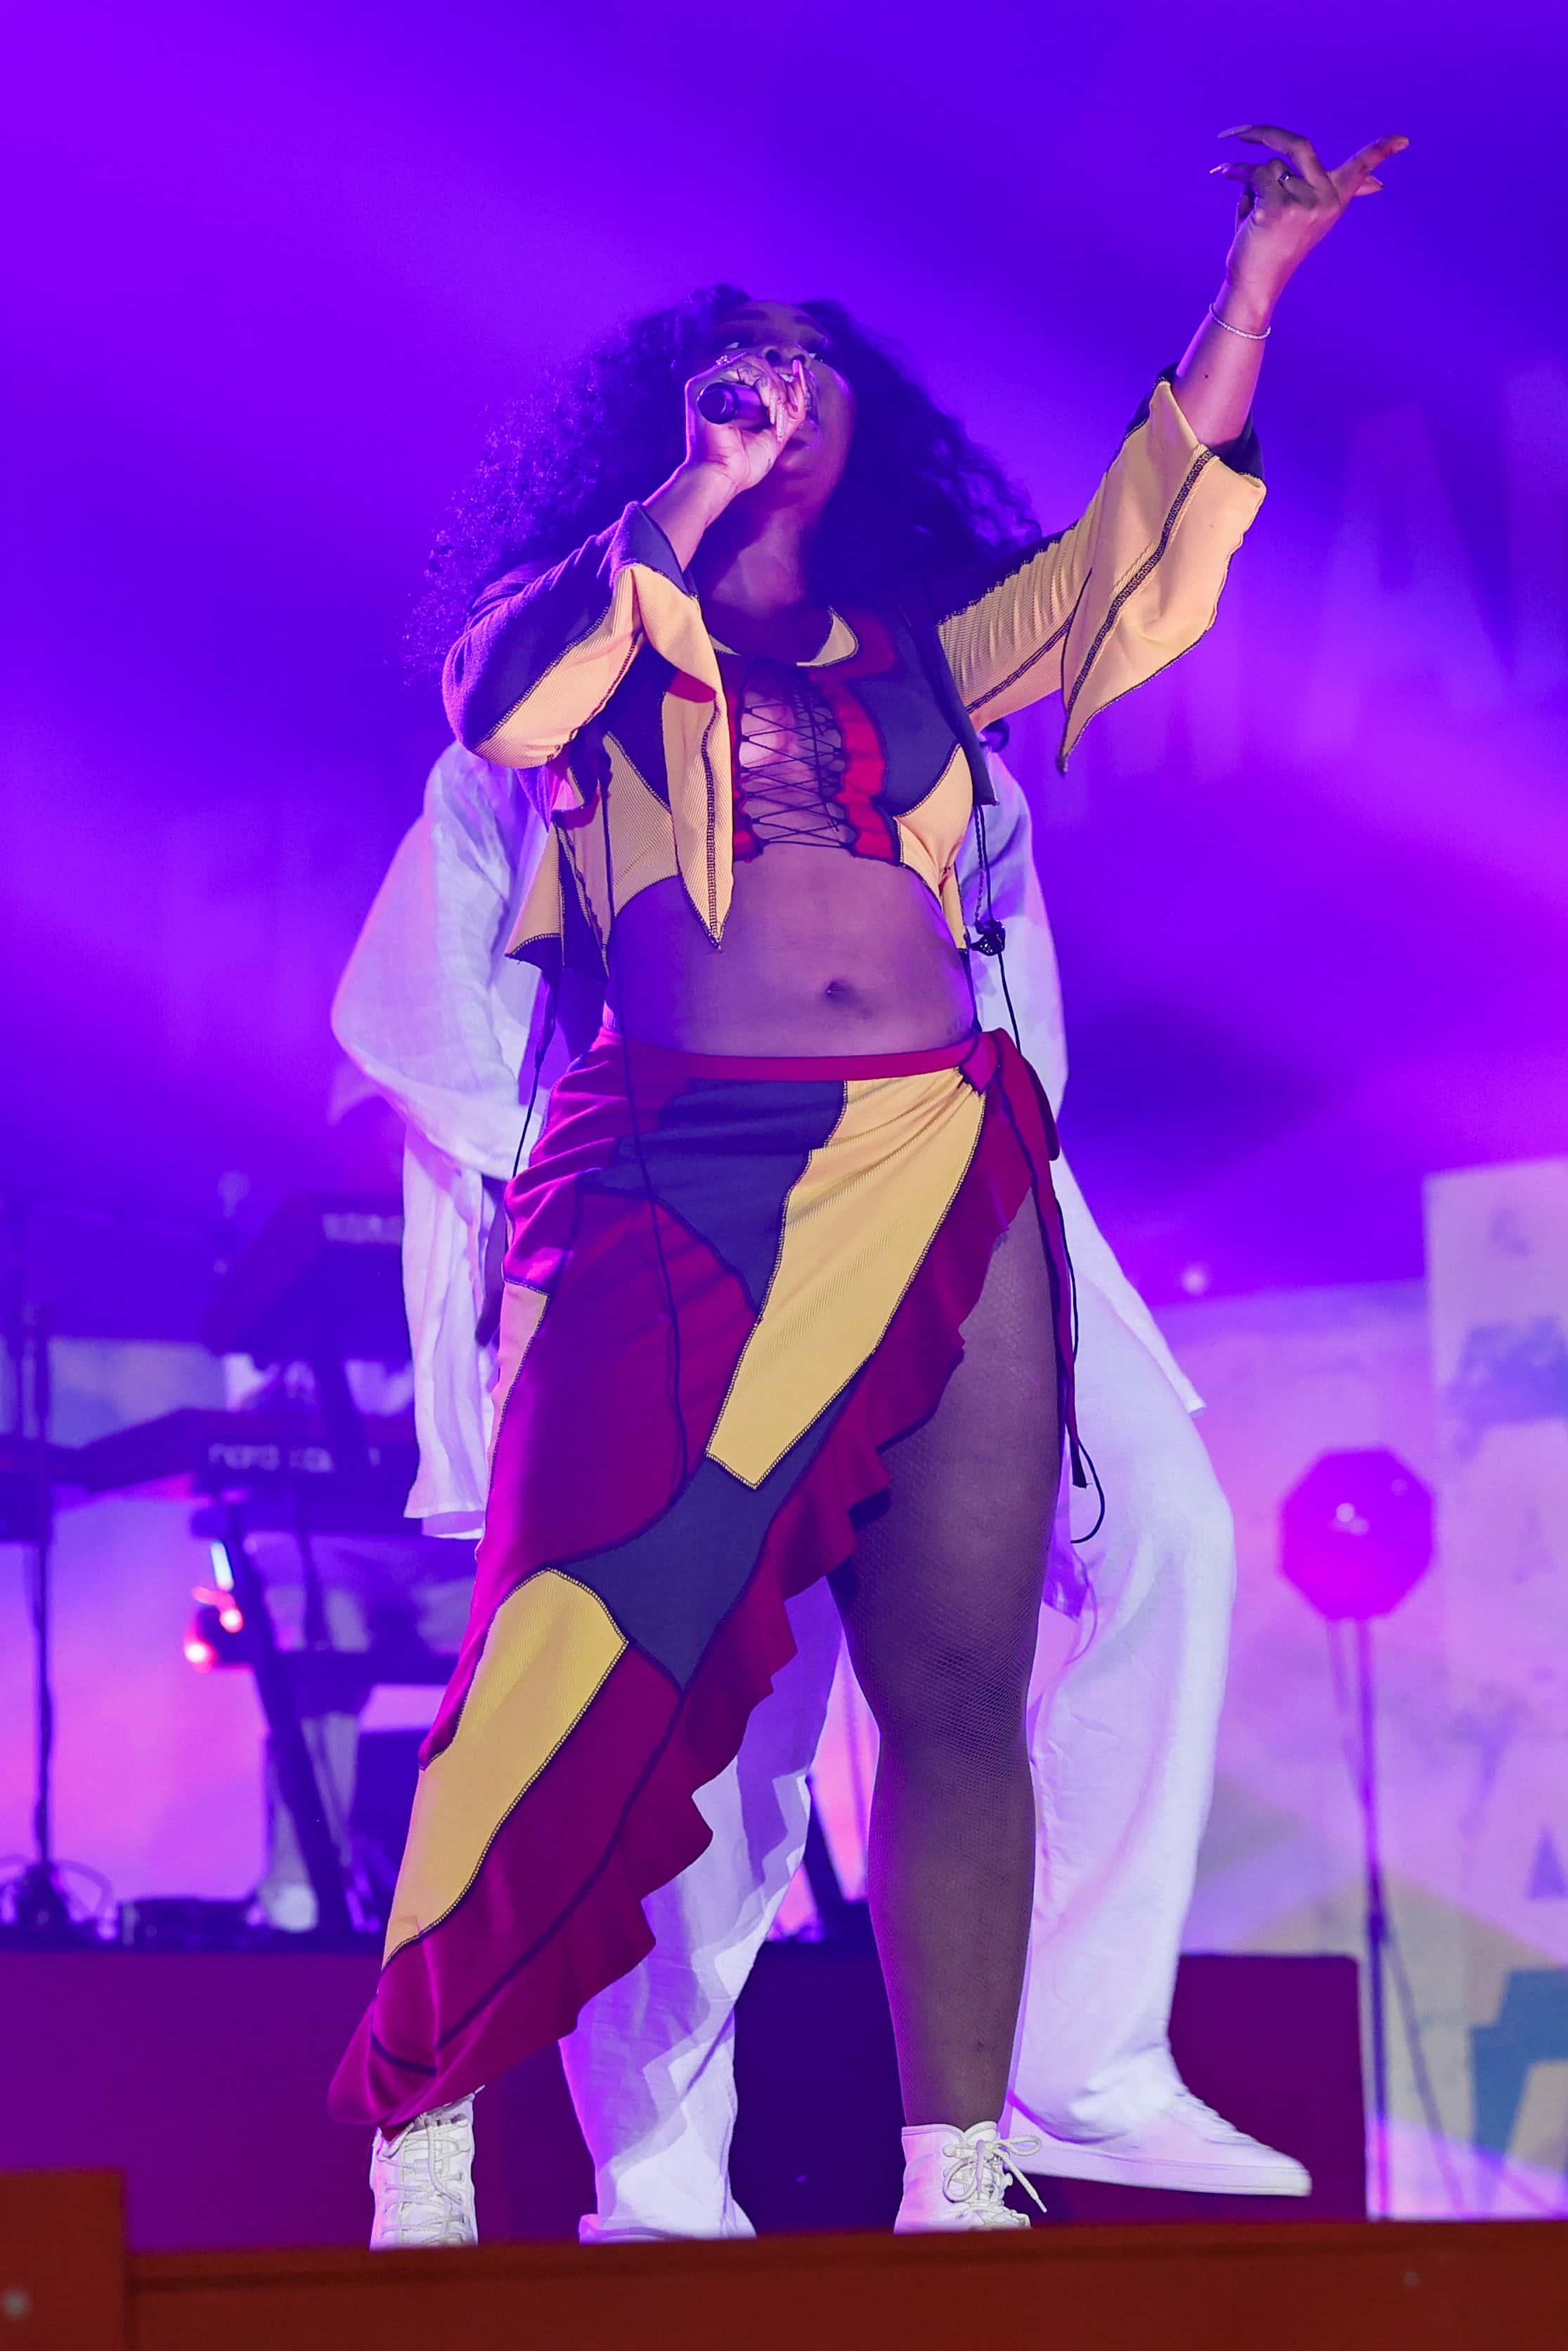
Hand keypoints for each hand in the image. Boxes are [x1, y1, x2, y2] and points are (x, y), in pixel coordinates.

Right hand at [680, 350, 810, 501]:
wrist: (723, 479)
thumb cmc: (743, 464)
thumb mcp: (776, 433)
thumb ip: (791, 409)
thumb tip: (800, 378)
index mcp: (732, 395)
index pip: (761, 373)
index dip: (781, 386)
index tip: (791, 409)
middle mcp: (719, 386)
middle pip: (758, 364)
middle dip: (779, 387)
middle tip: (781, 415)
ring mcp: (710, 385)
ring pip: (752, 364)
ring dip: (772, 387)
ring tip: (774, 414)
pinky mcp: (705, 387)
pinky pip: (741, 369)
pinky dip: (761, 384)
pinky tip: (767, 407)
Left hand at [1213, 125, 1408, 319]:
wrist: (1255, 284)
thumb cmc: (1275, 247)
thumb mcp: (1306, 216)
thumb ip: (1326, 190)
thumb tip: (1376, 182)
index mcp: (1335, 199)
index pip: (1361, 168)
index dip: (1381, 151)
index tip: (1405, 140)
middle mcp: (1325, 200)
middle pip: (1299, 144)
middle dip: (1264, 133)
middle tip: (1237, 133)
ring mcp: (1303, 203)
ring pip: (1270, 165)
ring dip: (1251, 180)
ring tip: (1250, 210)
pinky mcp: (1278, 207)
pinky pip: (1254, 175)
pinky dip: (1236, 178)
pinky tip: (1230, 193)